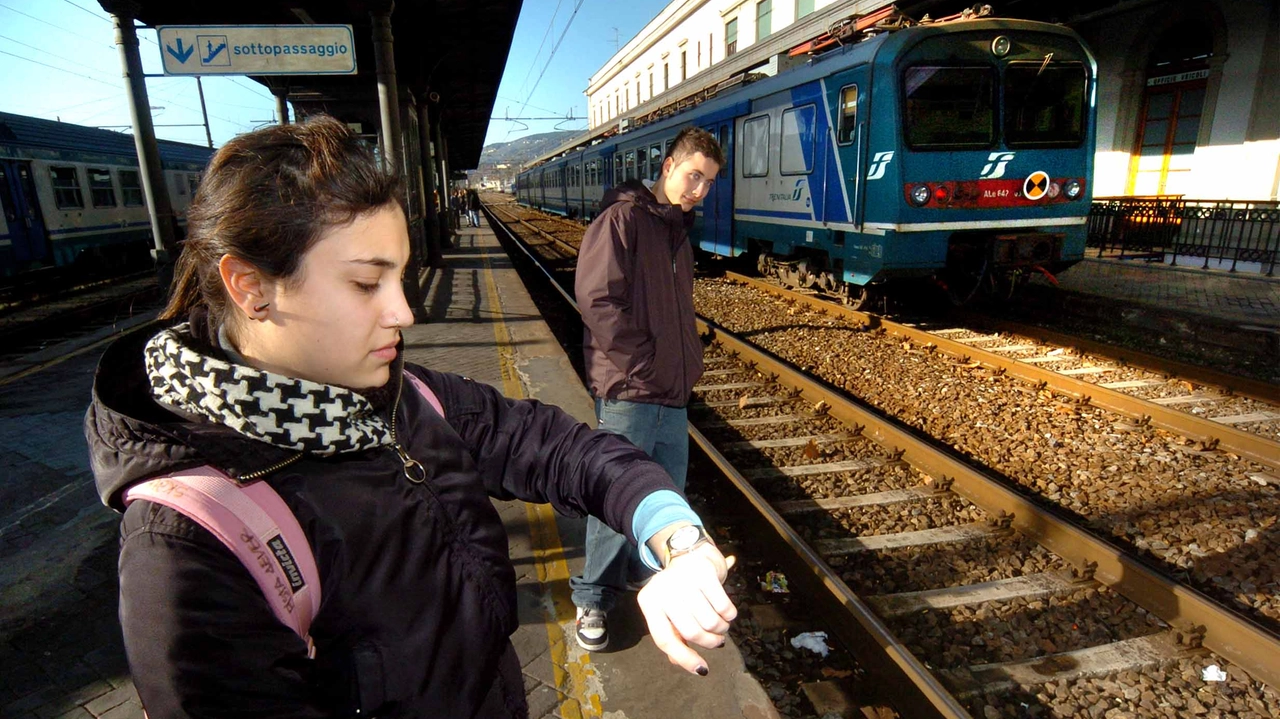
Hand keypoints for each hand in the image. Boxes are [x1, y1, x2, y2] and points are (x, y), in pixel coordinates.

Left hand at [636, 544, 737, 675]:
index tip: (702, 670)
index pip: (664, 638)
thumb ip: (673, 636)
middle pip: (691, 631)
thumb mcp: (669, 611)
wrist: (690, 553)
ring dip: (721, 629)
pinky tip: (728, 614)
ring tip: (721, 626)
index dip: (684, 657)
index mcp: (649, 602)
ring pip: (710, 621)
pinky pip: (723, 606)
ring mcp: (683, 579)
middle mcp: (663, 589)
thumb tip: (681, 663)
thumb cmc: (679, 590)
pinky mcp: (704, 572)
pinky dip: (729, 615)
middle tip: (717, 641)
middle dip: (709, 642)